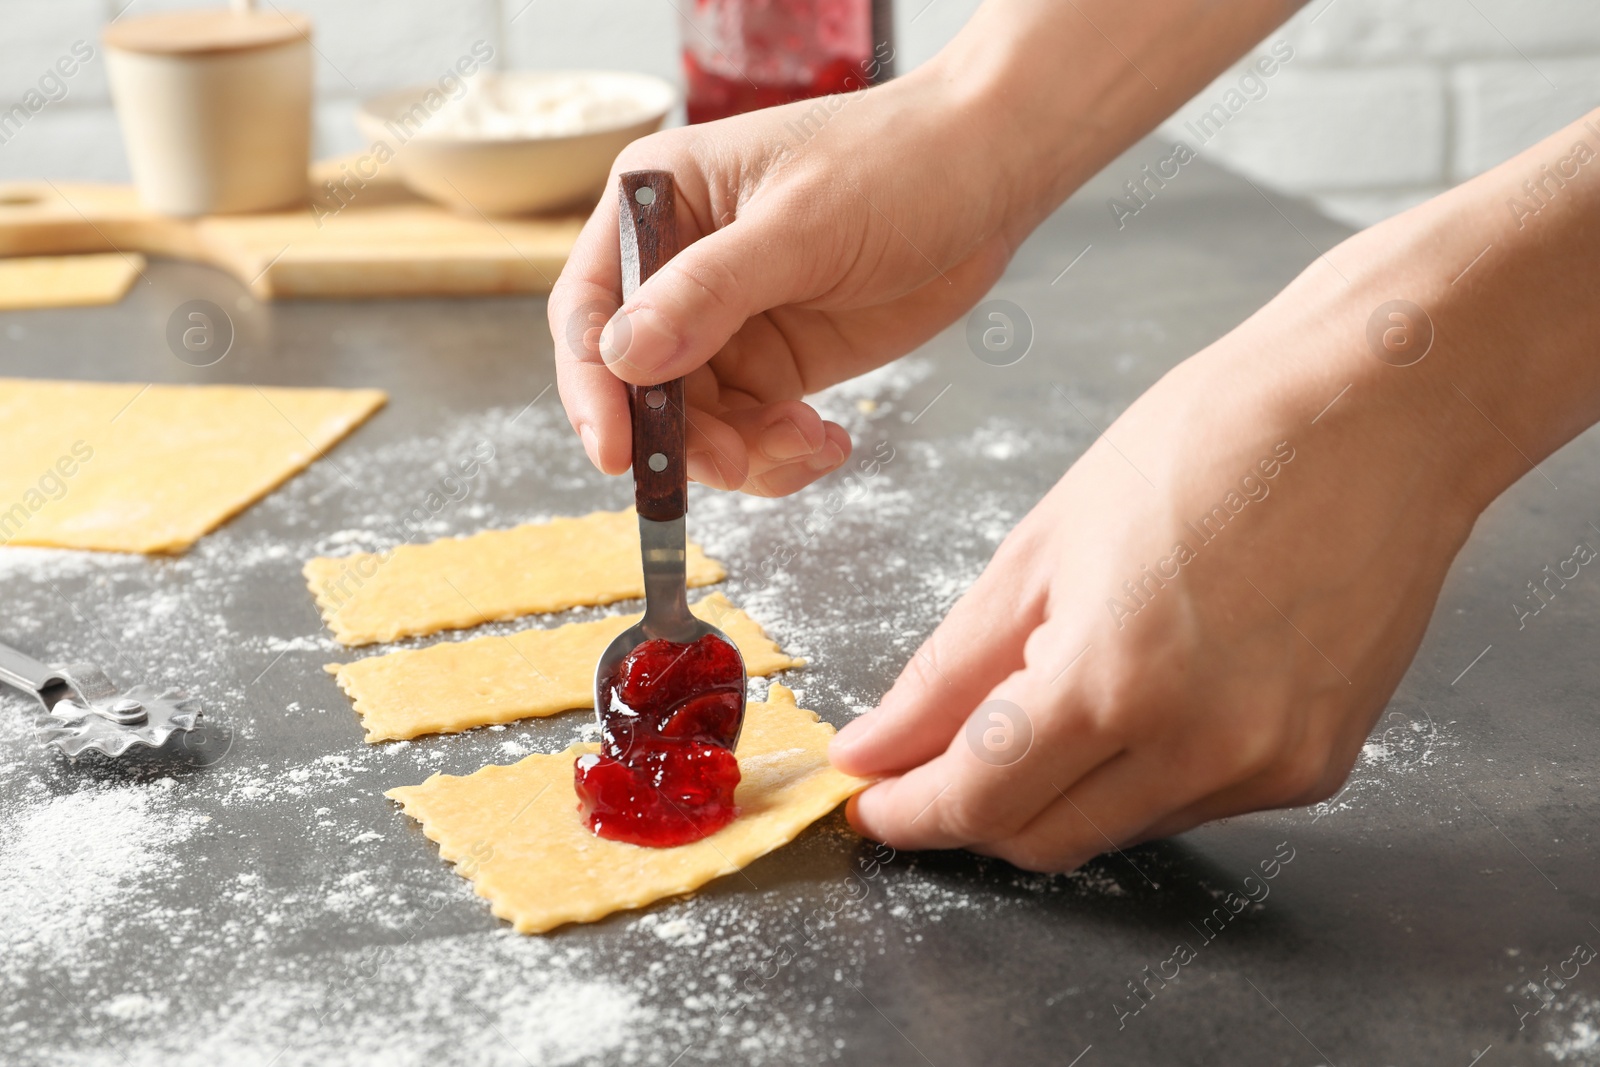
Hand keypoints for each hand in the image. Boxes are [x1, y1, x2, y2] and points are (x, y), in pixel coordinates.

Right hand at [547, 64, 1019, 495]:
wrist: (989, 175)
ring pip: (694, 422)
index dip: (594, 385)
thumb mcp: (801, 225)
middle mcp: (676, 269)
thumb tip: (623, 357)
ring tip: (806, 440)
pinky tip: (827, 442)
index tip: (618, 451)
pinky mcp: (774, 364)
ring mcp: (725, 323)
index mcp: (656, 204)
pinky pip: (749, 432)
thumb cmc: (896, 162)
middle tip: (734, 462)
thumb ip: (710, 291)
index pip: (589, 306)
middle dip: (681, 435)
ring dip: (741, 452)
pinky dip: (779, 454)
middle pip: (637, 383)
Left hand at [827, 240, 1485, 869]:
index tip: (870, 800)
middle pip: (1043, 840)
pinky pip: (1191, 801)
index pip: (979, 802)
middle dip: (971, 811)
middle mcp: (1201, 749)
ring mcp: (1269, 766)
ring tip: (1052, 683)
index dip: (911, 812)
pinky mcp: (1317, 767)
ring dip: (1055, 788)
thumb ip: (948, 671)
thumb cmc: (1210, 443)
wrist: (1376, 411)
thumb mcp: (1044, 548)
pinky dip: (1138, 770)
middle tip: (929, 758)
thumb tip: (875, 749)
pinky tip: (1141, 687)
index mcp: (1116, 683)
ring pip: (1116, 827)